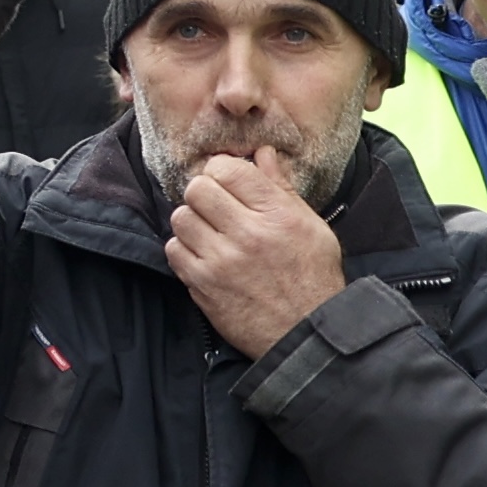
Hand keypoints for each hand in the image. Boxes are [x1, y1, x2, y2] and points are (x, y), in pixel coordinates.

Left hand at [167, 149, 344, 357]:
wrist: (307, 334)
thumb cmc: (313, 277)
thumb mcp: (311, 226)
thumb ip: (281, 188)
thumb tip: (261, 153)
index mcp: (277, 215)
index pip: (227, 169)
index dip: (223, 171)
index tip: (228, 182)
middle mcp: (247, 235)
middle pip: (197, 189)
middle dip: (204, 193)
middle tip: (216, 207)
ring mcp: (221, 261)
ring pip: (180, 218)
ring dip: (192, 222)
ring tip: (211, 233)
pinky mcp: (203, 285)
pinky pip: (173, 250)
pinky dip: (184, 250)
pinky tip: (205, 255)